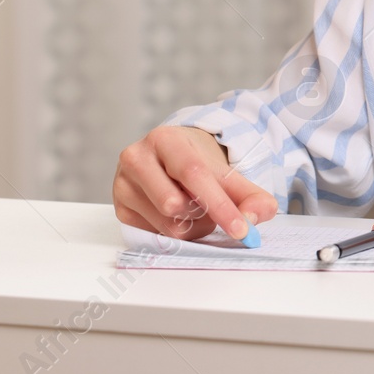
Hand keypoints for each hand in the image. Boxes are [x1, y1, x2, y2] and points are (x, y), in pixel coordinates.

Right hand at [113, 126, 277, 239]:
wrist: (170, 159)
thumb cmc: (199, 165)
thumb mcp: (227, 172)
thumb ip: (250, 195)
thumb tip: (253, 219)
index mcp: (165, 139)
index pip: (194, 174)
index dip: (220, 204)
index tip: (241, 229)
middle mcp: (136, 157)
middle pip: (175, 204)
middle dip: (202, 213)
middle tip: (209, 205)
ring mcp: (123, 184)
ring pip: (166, 224)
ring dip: (191, 225)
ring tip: (192, 207)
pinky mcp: (120, 208)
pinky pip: (154, 234)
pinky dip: (174, 230)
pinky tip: (175, 214)